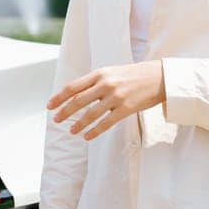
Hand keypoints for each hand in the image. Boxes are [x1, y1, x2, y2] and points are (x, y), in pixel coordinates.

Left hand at [46, 60, 165, 140]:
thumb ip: (95, 82)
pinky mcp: (126, 109)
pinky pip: (106, 123)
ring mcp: (116, 97)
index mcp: (99, 74)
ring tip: (71, 131)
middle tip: (56, 120)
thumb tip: (76, 95)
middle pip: (78, 101)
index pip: (73, 87)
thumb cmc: (133, 75)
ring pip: (91, 114)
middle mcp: (105, 84)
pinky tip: (87, 136)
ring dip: (78, 124)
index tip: (49, 106)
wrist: (158, 77)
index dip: (59, 97)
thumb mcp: (111, 72)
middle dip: (64, 112)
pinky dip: (94, 131)